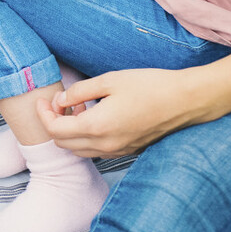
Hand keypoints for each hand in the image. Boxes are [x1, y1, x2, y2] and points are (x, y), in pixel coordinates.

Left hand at [37, 68, 203, 157]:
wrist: (187, 101)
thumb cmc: (150, 86)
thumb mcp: (109, 80)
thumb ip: (79, 92)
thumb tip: (60, 100)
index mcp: (97, 127)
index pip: (55, 130)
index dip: (43, 114)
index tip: (43, 99)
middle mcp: (105, 145)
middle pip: (63, 144)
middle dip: (54, 123)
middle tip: (58, 102)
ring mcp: (118, 151)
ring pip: (79, 150)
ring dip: (70, 132)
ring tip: (78, 107)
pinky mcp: (128, 150)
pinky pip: (96, 150)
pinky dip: (86, 137)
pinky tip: (95, 115)